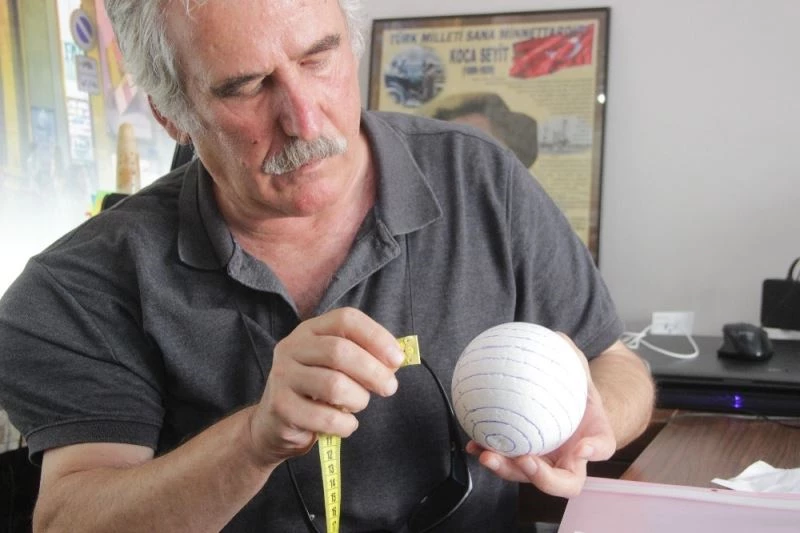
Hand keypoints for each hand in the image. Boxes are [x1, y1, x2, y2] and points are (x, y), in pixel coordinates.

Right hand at [246, 308, 405, 467]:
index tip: (397, 359)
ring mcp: (282, 376)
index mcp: (310, 330)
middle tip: (389, 388)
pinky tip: (345, 424)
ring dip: (358, 399)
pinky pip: (325, 418)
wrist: (273, 425)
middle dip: (373, 372)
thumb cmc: (315, 392)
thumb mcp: (336, 367)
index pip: (346, 319)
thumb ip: (364, 358)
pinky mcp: (280, 407)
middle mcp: (292, 347)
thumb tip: (395, 360)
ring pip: (334, 385)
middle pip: (340, 351)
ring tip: (359, 405)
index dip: (376, 336)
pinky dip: (345, 425)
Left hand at [465, 334, 615, 497]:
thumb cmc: (573, 384)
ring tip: (487, 454)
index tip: (581, 447)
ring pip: (528, 477)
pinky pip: (506, 462)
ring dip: (507, 470)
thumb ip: (569, 353)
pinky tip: (472, 443)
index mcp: (595, 438)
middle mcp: (571, 459)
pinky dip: (487, 454)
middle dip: (543, 478)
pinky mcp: (521, 461)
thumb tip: (556, 337)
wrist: (562, 399)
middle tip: (525, 460)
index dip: (593, 451)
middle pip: (565, 482)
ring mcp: (546, 464)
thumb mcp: (576, 366)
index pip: (602, 447)